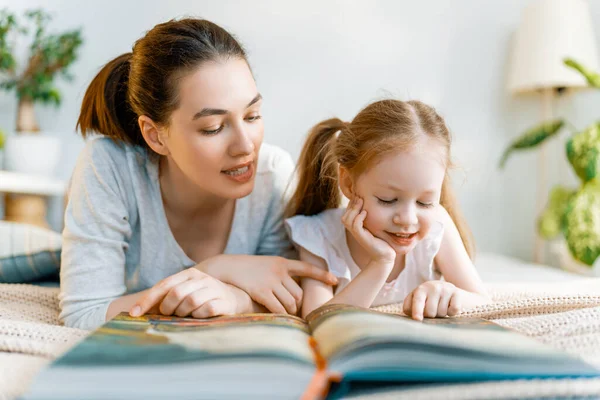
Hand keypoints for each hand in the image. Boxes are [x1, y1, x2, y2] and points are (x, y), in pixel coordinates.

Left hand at [130, 268, 238, 318]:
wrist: (233, 298)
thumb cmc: (202, 298)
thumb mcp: (184, 293)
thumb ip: (165, 298)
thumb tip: (138, 311)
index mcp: (188, 274)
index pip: (164, 285)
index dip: (147, 300)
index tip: (134, 314)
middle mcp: (201, 278)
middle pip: (176, 293)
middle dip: (168, 308)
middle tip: (169, 315)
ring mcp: (214, 289)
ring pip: (191, 301)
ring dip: (184, 313)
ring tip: (185, 315)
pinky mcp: (224, 301)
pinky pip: (206, 310)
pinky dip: (199, 316)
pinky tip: (199, 317)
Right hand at [198, 254, 337, 314]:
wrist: (225, 267)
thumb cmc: (245, 269)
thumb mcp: (265, 264)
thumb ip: (279, 274)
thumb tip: (293, 294)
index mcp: (281, 263)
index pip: (306, 267)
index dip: (321, 274)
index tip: (335, 279)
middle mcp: (279, 271)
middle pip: (298, 293)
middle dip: (297, 304)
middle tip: (293, 311)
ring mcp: (270, 281)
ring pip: (290, 302)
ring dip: (289, 312)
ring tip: (285, 315)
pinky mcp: (261, 291)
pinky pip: (277, 308)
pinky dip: (280, 315)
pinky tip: (277, 317)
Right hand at [342, 196, 395, 263]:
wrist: (385, 256)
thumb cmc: (382, 241)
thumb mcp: (376, 226)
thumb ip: (371, 218)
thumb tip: (372, 205)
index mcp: (356, 227)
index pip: (347, 213)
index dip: (351, 204)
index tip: (359, 196)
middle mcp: (354, 231)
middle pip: (344, 216)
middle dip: (351, 205)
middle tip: (359, 197)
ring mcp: (357, 235)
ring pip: (347, 220)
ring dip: (354, 209)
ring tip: (361, 202)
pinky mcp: (362, 238)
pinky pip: (355, 226)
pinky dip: (358, 217)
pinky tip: (365, 213)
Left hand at [402, 281, 488, 320]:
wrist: (448, 289)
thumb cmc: (428, 298)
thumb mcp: (417, 299)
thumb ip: (410, 307)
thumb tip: (413, 317)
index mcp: (421, 289)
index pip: (418, 301)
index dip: (417, 311)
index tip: (417, 319)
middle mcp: (433, 287)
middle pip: (430, 312)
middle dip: (430, 316)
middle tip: (432, 310)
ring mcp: (446, 289)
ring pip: (442, 313)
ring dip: (440, 314)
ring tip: (440, 307)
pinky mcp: (457, 293)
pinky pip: (453, 310)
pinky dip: (451, 312)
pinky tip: (448, 306)